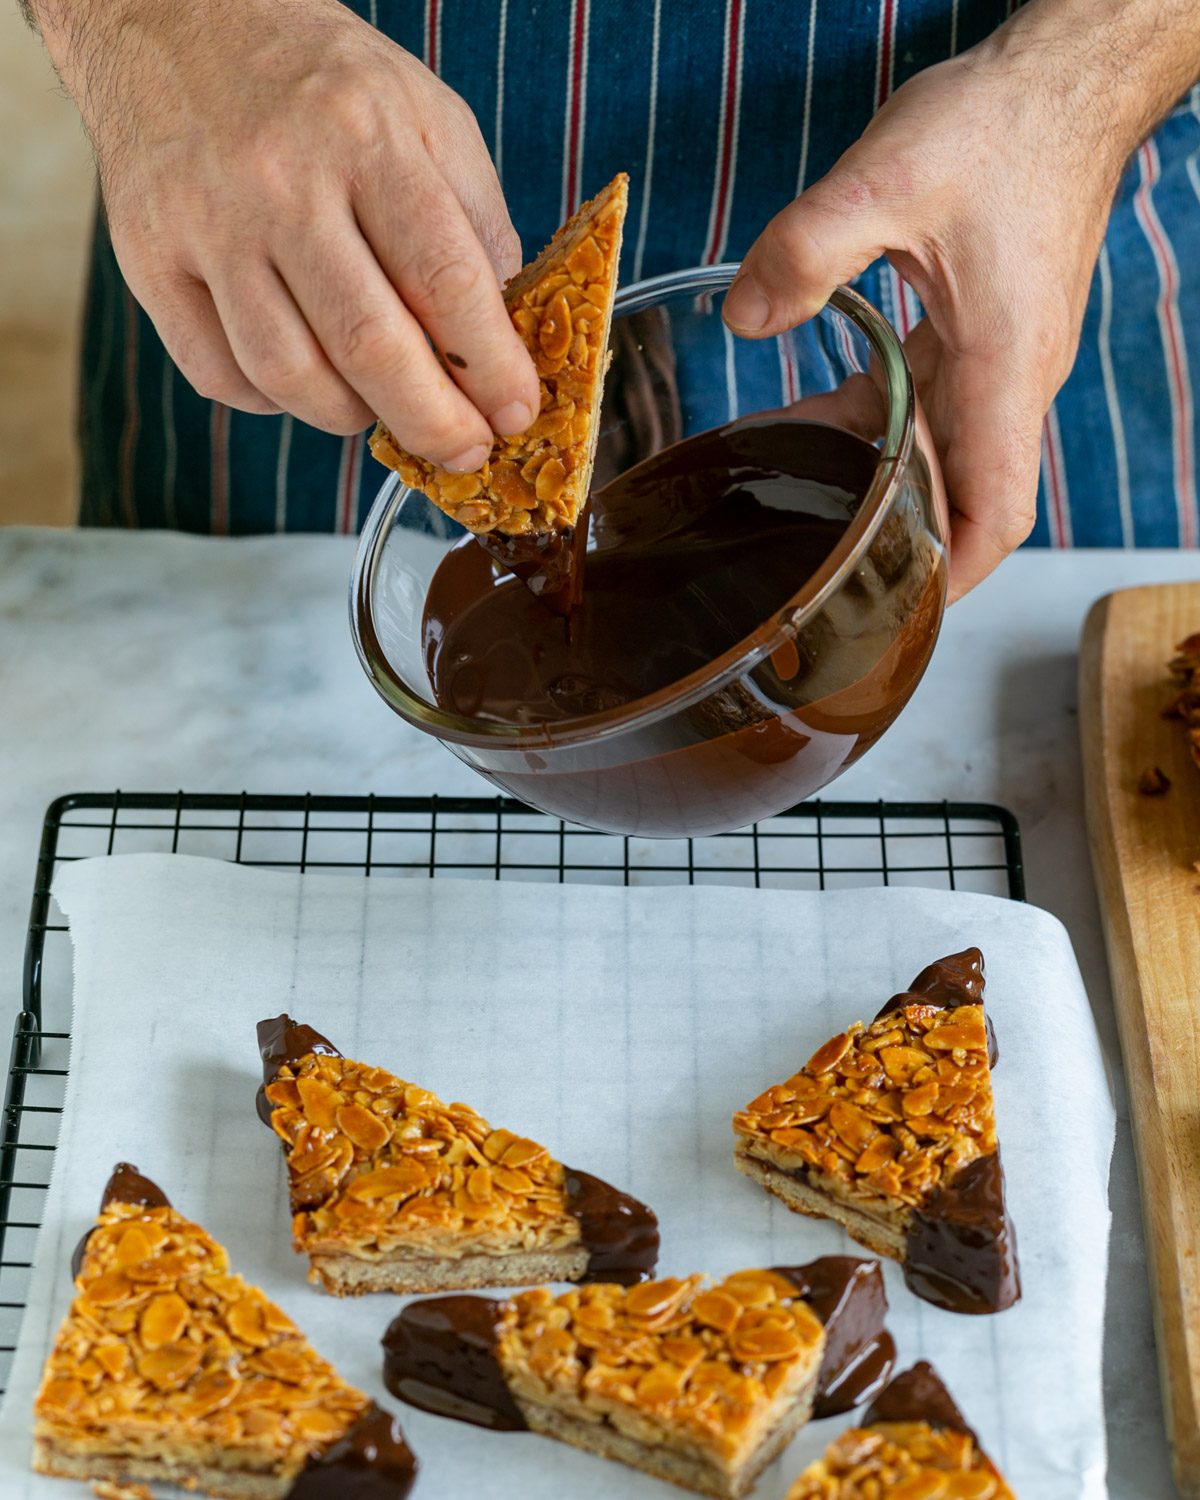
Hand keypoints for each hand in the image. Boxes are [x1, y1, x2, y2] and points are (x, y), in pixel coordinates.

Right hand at [42, 0, 538, 469]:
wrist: (178, 18)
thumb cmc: (319, 82)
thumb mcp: (426, 117)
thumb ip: (475, 222)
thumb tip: (506, 336)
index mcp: (366, 138)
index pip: (443, 280)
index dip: (489, 365)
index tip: (515, 412)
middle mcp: (280, 183)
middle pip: (367, 345)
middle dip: (432, 422)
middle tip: (465, 451)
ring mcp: (206, 226)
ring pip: (289, 375)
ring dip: (353, 417)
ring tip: (385, 409)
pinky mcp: (150, 262)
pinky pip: (222, 376)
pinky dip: (276, 402)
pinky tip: (308, 378)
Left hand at [723, 2, 1195, 599]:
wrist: (1062, 78)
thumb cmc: (1003, 126)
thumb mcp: (887, 182)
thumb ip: (806, 253)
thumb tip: (746, 322)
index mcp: (1005, 371)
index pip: (998, 512)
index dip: (953, 576)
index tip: (899, 609)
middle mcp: (1012, 379)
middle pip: (962, 496)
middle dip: (894, 535)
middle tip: (815, 559)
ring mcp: (1000, 356)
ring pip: (940, 450)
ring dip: (874, 473)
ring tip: (793, 486)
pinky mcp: (984, 328)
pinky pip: (930, 400)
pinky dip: (877, 419)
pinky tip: (815, 413)